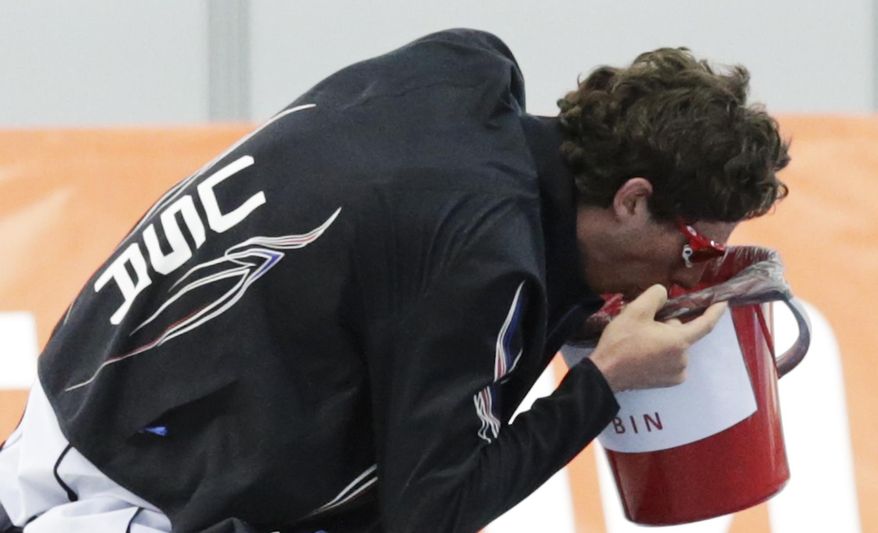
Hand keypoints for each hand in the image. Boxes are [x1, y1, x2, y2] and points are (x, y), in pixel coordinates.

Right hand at [589, 284, 726, 391]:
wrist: (605, 373)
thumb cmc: (621, 341)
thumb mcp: (635, 311)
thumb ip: (655, 295)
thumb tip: (664, 293)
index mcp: (679, 341)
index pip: (705, 324)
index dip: (716, 312)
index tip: (723, 302)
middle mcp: (683, 359)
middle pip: (682, 333)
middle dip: (668, 326)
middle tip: (645, 326)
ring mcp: (677, 373)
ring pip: (676, 347)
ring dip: (665, 341)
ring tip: (641, 343)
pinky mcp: (668, 382)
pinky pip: (672, 361)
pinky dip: (663, 355)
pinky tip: (644, 355)